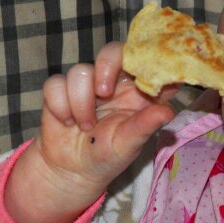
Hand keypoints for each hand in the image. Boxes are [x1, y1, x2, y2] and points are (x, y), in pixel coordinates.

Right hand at [6, 42, 176, 222]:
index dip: (146, 59)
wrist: (71, 171)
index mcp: (136, 92)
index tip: (141, 73)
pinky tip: (66, 123)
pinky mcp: (60, 90)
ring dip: (80, 102)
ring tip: (85, 127)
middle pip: (112, 51)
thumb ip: (146, 125)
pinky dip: (60, 106)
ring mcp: (86, 85)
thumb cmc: (108, 157)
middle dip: (107, 66)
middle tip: (104, 92)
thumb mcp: (129, 145)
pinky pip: (55, 84)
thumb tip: (168, 112)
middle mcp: (113, 83)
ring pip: (80, 70)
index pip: (146, 63)